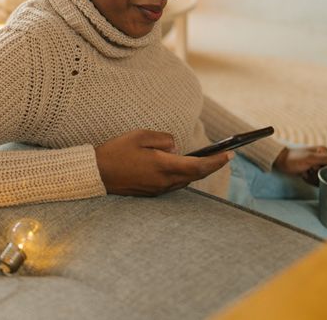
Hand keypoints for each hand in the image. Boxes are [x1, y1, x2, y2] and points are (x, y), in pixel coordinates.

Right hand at [94, 129, 233, 195]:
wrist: (96, 173)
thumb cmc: (116, 151)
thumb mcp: (140, 136)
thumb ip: (163, 139)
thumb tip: (175, 147)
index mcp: (163, 166)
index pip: (198, 166)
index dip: (216, 162)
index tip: (230, 155)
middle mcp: (164, 181)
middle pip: (195, 175)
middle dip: (212, 165)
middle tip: (227, 155)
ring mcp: (158, 189)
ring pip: (185, 180)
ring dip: (197, 170)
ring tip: (209, 159)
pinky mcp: (151, 192)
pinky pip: (173, 183)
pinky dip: (183, 174)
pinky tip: (185, 166)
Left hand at [272, 146, 326, 184]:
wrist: (279, 161)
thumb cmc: (293, 158)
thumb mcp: (310, 159)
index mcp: (325, 151)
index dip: (324, 171)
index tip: (313, 169)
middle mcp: (323, 157)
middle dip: (317, 176)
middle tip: (307, 171)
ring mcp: (318, 164)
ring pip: (322, 178)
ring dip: (313, 179)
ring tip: (305, 173)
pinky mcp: (313, 171)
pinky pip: (316, 180)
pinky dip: (310, 180)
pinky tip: (304, 175)